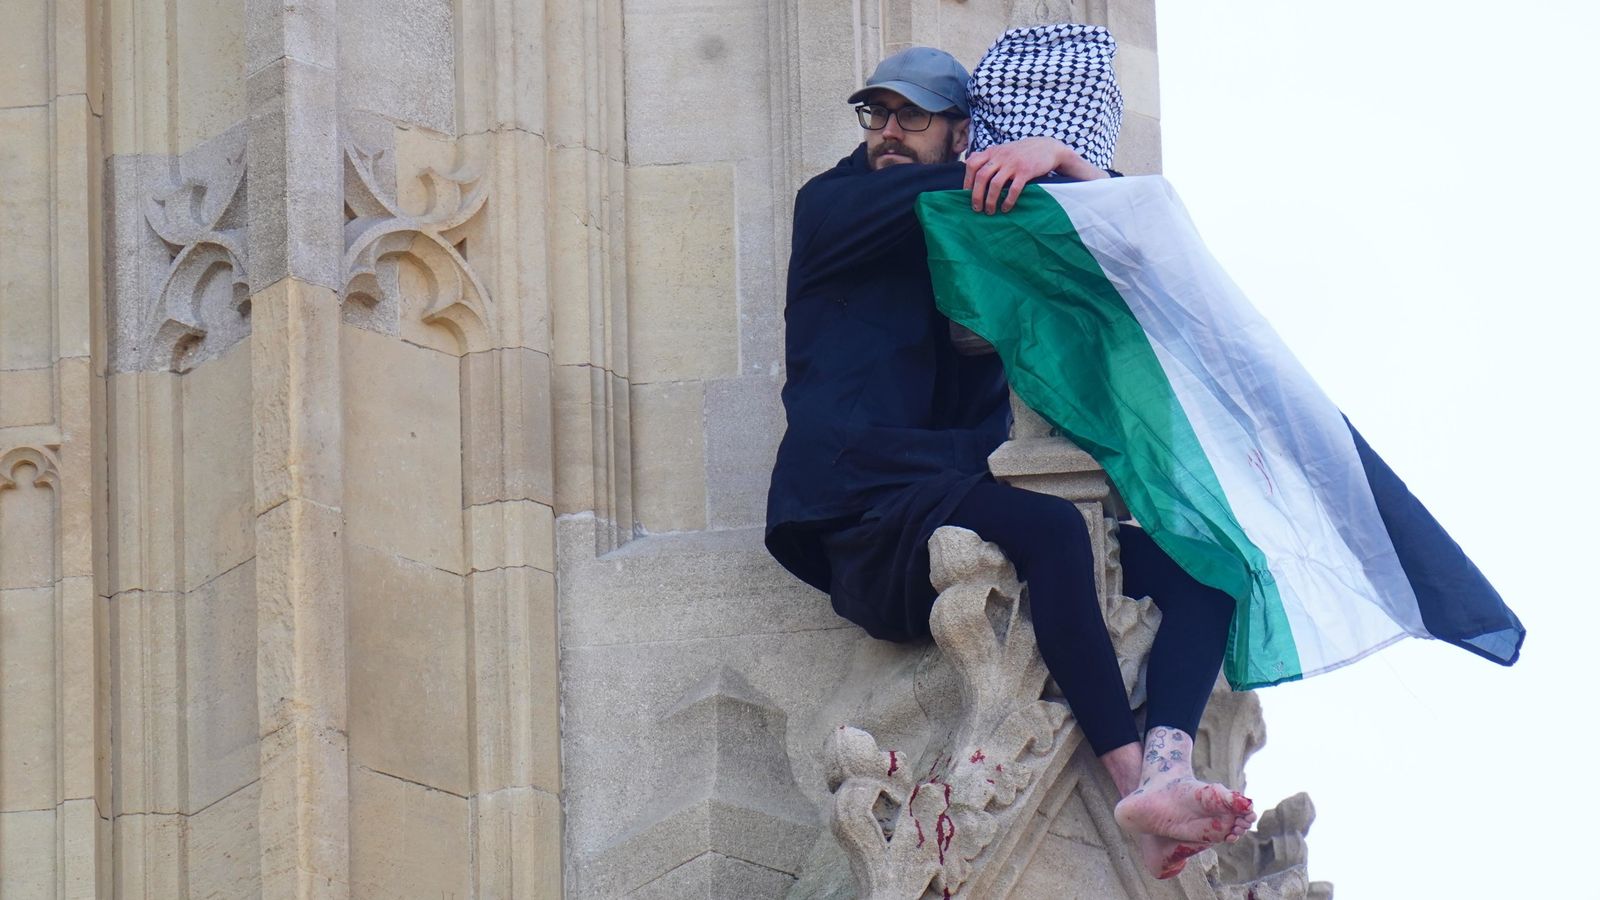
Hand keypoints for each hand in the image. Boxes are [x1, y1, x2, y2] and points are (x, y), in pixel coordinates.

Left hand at [963, 137, 1108, 213]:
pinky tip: (1005, 208)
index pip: (972, 164)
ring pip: (995, 184)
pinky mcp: (1026, 171)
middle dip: (976, 195)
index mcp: (993, 152)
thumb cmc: (1022, 152)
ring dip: (990, 201)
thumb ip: (988, 156)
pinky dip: (1008, 201)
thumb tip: (969, 163)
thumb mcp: (1003, 149)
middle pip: (981, 176)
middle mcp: (1001, 156)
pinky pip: (1013, 189)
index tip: (965, 194)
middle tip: (976, 208)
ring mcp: (1013, 164)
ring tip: (989, 211)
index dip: (967, 180)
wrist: (1048, 147)